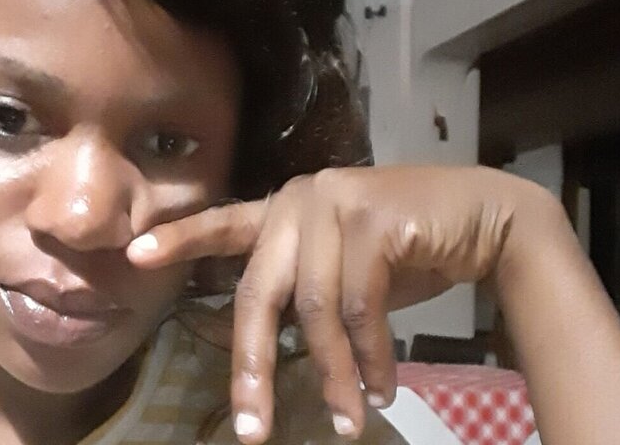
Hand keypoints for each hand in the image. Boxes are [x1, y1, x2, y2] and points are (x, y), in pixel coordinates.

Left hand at [127, 165, 537, 442]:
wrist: (486, 218)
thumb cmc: (411, 247)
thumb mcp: (345, 270)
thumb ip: (304, 293)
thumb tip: (265, 351)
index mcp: (285, 209)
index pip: (223, 223)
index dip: (180, 239)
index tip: (134, 255)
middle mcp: (300, 199)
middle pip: (257, 292)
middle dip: (251, 367)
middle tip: (251, 430)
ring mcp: (334, 203)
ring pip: (314, 310)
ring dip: (333, 375)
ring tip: (348, 421)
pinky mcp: (372, 218)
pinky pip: (360, 307)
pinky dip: (370, 358)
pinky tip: (382, 387)